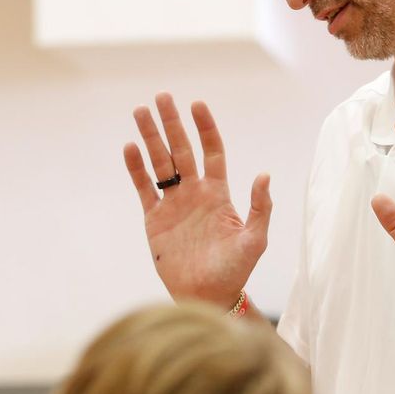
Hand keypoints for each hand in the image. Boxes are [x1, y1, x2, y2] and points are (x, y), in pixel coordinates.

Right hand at [124, 93, 270, 306]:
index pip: (212, 151)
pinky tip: (130, 148)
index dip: (205, 127)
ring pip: (160, 163)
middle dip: (171, 123)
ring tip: (140, 112)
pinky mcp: (154, 219)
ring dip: (151, 138)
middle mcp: (194, 193)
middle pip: (182, 149)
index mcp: (218, 193)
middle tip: (161, 96)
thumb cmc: (235, 271)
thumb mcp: (254, 240)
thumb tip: (264, 174)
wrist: (207, 296)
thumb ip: (260, 207)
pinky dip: (136, 169)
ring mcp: (173, 204)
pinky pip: (144, 188)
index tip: (197, 105)